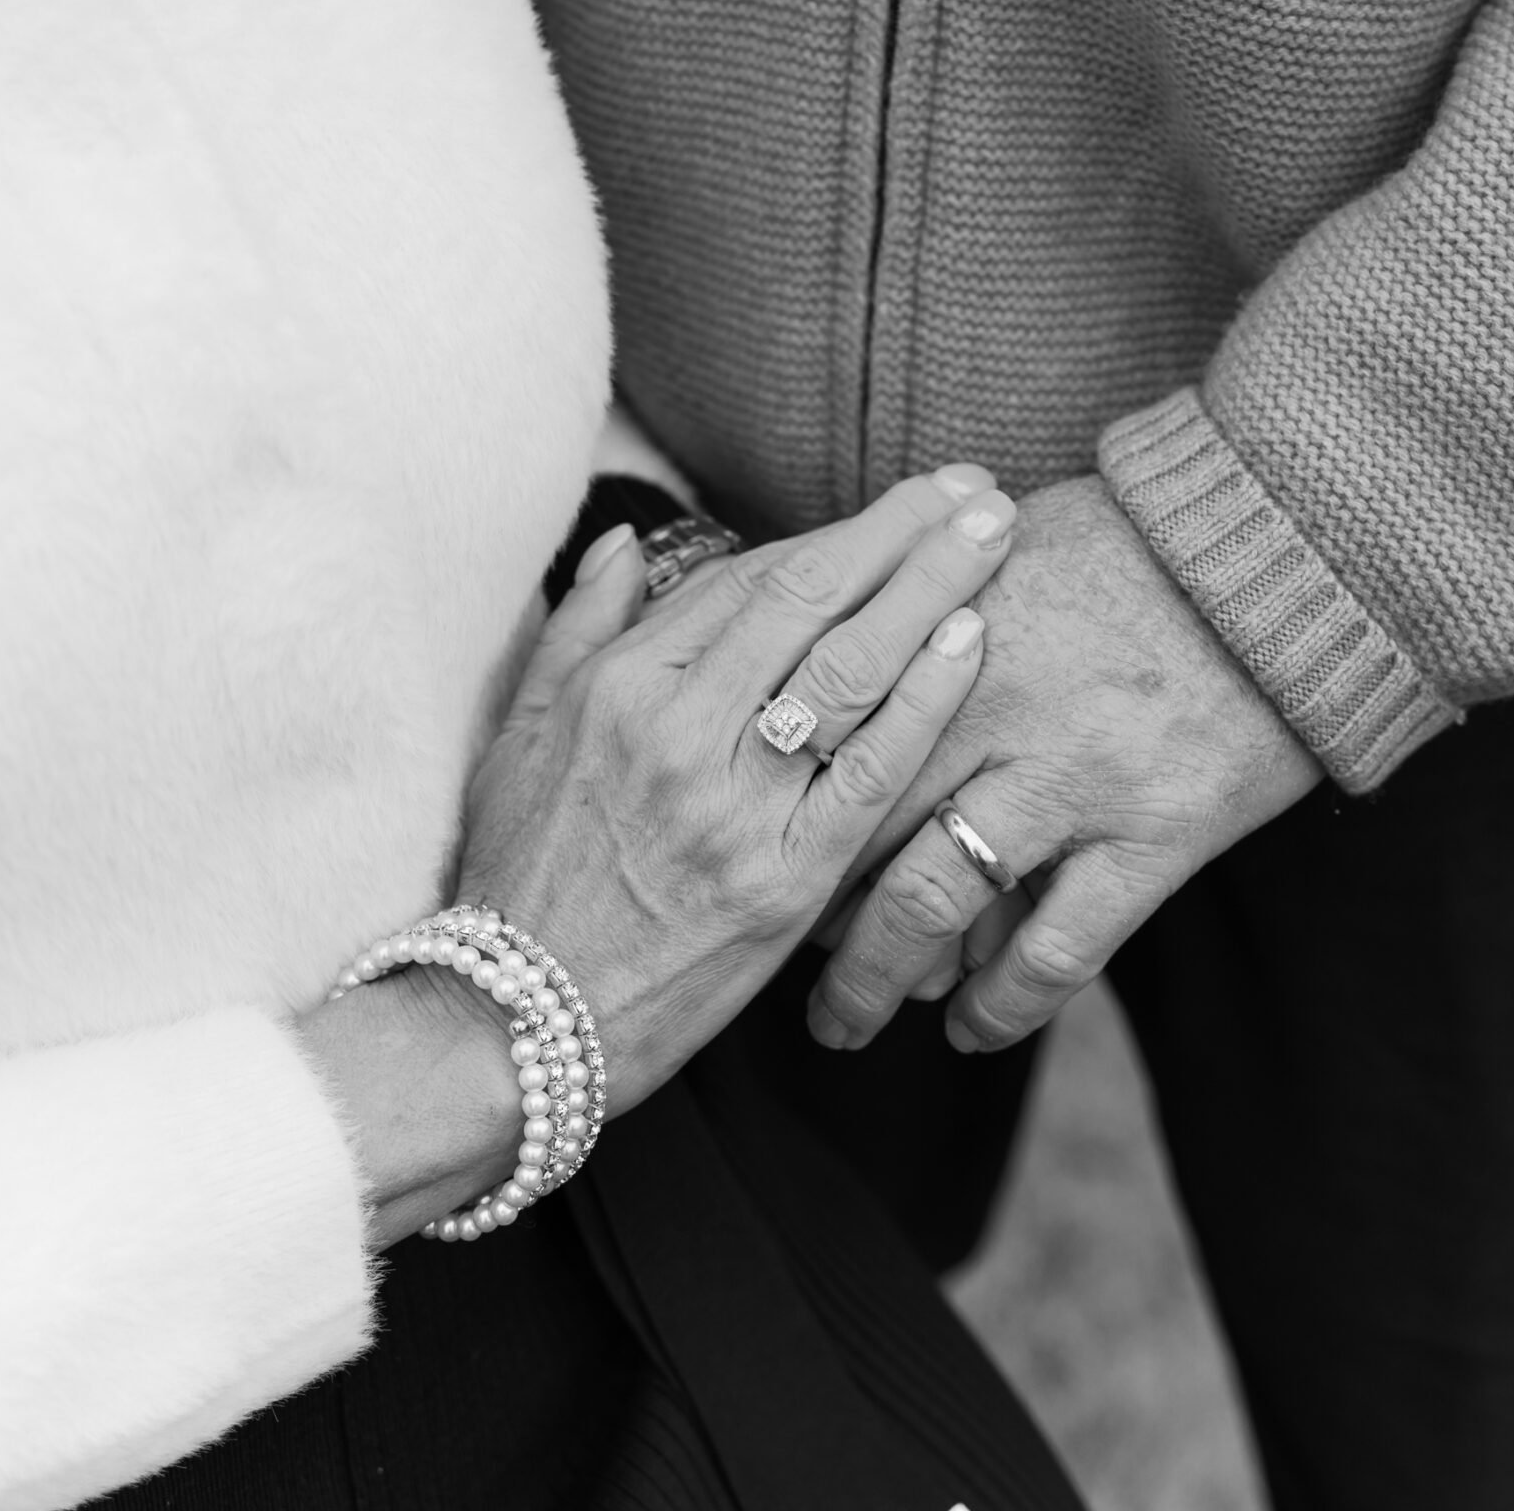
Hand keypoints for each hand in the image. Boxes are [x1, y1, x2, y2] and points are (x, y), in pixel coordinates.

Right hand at [453, 465, 1018, 1114]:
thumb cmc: (518, 877)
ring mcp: (735, 806)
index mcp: (621, 688)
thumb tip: (628, 541)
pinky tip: (973, 641)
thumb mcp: (517, 735)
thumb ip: (581, 627)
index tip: (907, 500)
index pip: (751, 578)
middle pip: (813, 600)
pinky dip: (925, 697)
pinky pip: (870, 772)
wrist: (516, 1026)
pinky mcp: (782, 882)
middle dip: (905, 532)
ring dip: (933, 587)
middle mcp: (680, 732)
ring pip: (850, 666)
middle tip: (977, 487)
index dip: (840, 531)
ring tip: (996, 534)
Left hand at [807, 475, 1319, 1056]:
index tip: (734, 841)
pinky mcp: (1155, 833)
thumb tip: (843, 646)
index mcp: (942, 624)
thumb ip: (918, 601)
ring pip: (932, 902)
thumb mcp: (1003, 542)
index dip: (769, 797)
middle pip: (852, 823)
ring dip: (875, 978)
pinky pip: (1056, 949)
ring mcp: (1073, 775)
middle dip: (796, 904)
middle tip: (757, 957)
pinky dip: (1002, 1005)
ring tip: (840, 1024)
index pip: (823, 729)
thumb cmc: (1136, 536)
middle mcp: (988, 705)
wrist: (1286, 544)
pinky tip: (969, 1031)